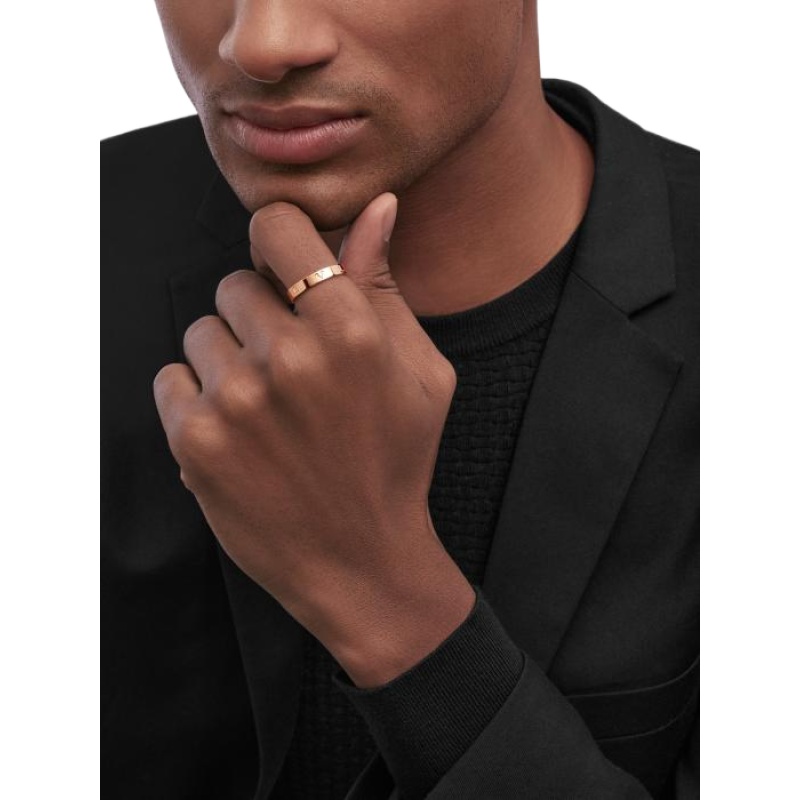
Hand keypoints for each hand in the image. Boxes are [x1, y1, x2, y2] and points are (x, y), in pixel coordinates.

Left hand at [153, 193, 474, 686]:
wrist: (361, 561)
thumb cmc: (398, 462)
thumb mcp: (419, 372)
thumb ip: (385, 285)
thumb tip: (376, 207)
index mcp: (350, 329)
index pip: (276, 228)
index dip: (279, 244)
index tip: (286, 270)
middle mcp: (288, 358)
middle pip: (235, 283)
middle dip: (261, 314)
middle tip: (292, 367)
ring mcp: (235, 401)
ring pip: (201, 332)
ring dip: (230, 359)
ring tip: (267, 407)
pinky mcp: (195, 441)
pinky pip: (171, 378)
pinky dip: (198, 399)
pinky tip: (239, 432)